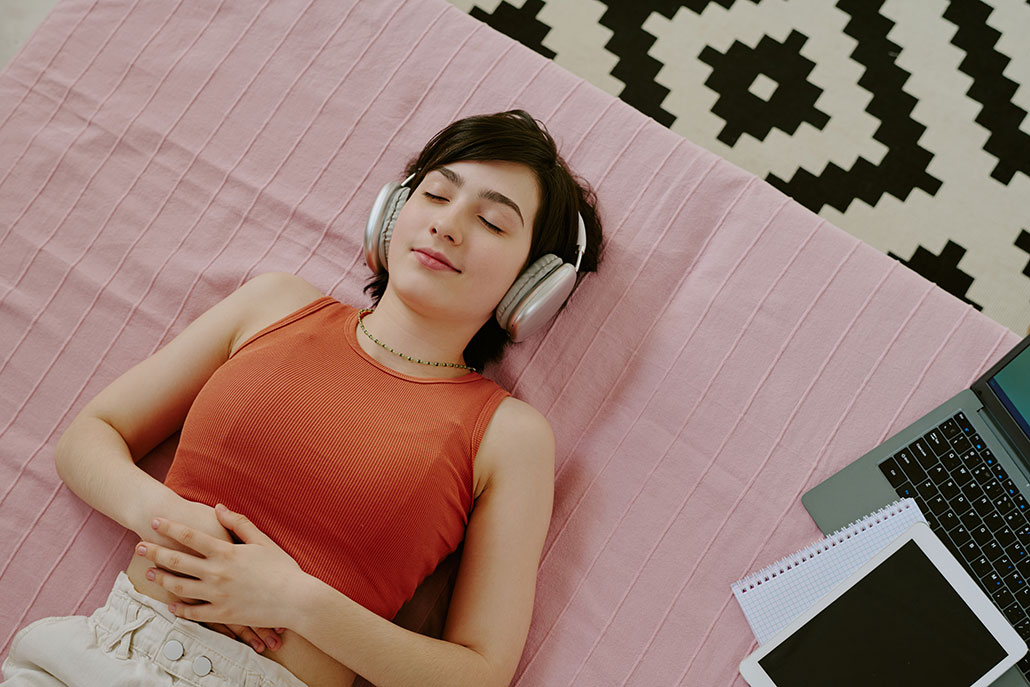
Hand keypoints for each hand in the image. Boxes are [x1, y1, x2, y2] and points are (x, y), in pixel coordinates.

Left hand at [135, 504, 304, 629]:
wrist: (296, 599)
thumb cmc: (283, 569)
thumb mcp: (263, 541)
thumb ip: (239, 523)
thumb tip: (219, 507)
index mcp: (227, 553)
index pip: (191, 537)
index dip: (171, 527)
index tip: (155, 521)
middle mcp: (217, 573)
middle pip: (178, 561)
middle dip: (156, 552)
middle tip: (139, 546)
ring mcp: (218, 595)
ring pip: (181, 587)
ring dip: (163, 580)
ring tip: (150, 573)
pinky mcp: (223, 614)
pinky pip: (196, 612)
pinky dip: (181, 609)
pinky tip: (172, 605)